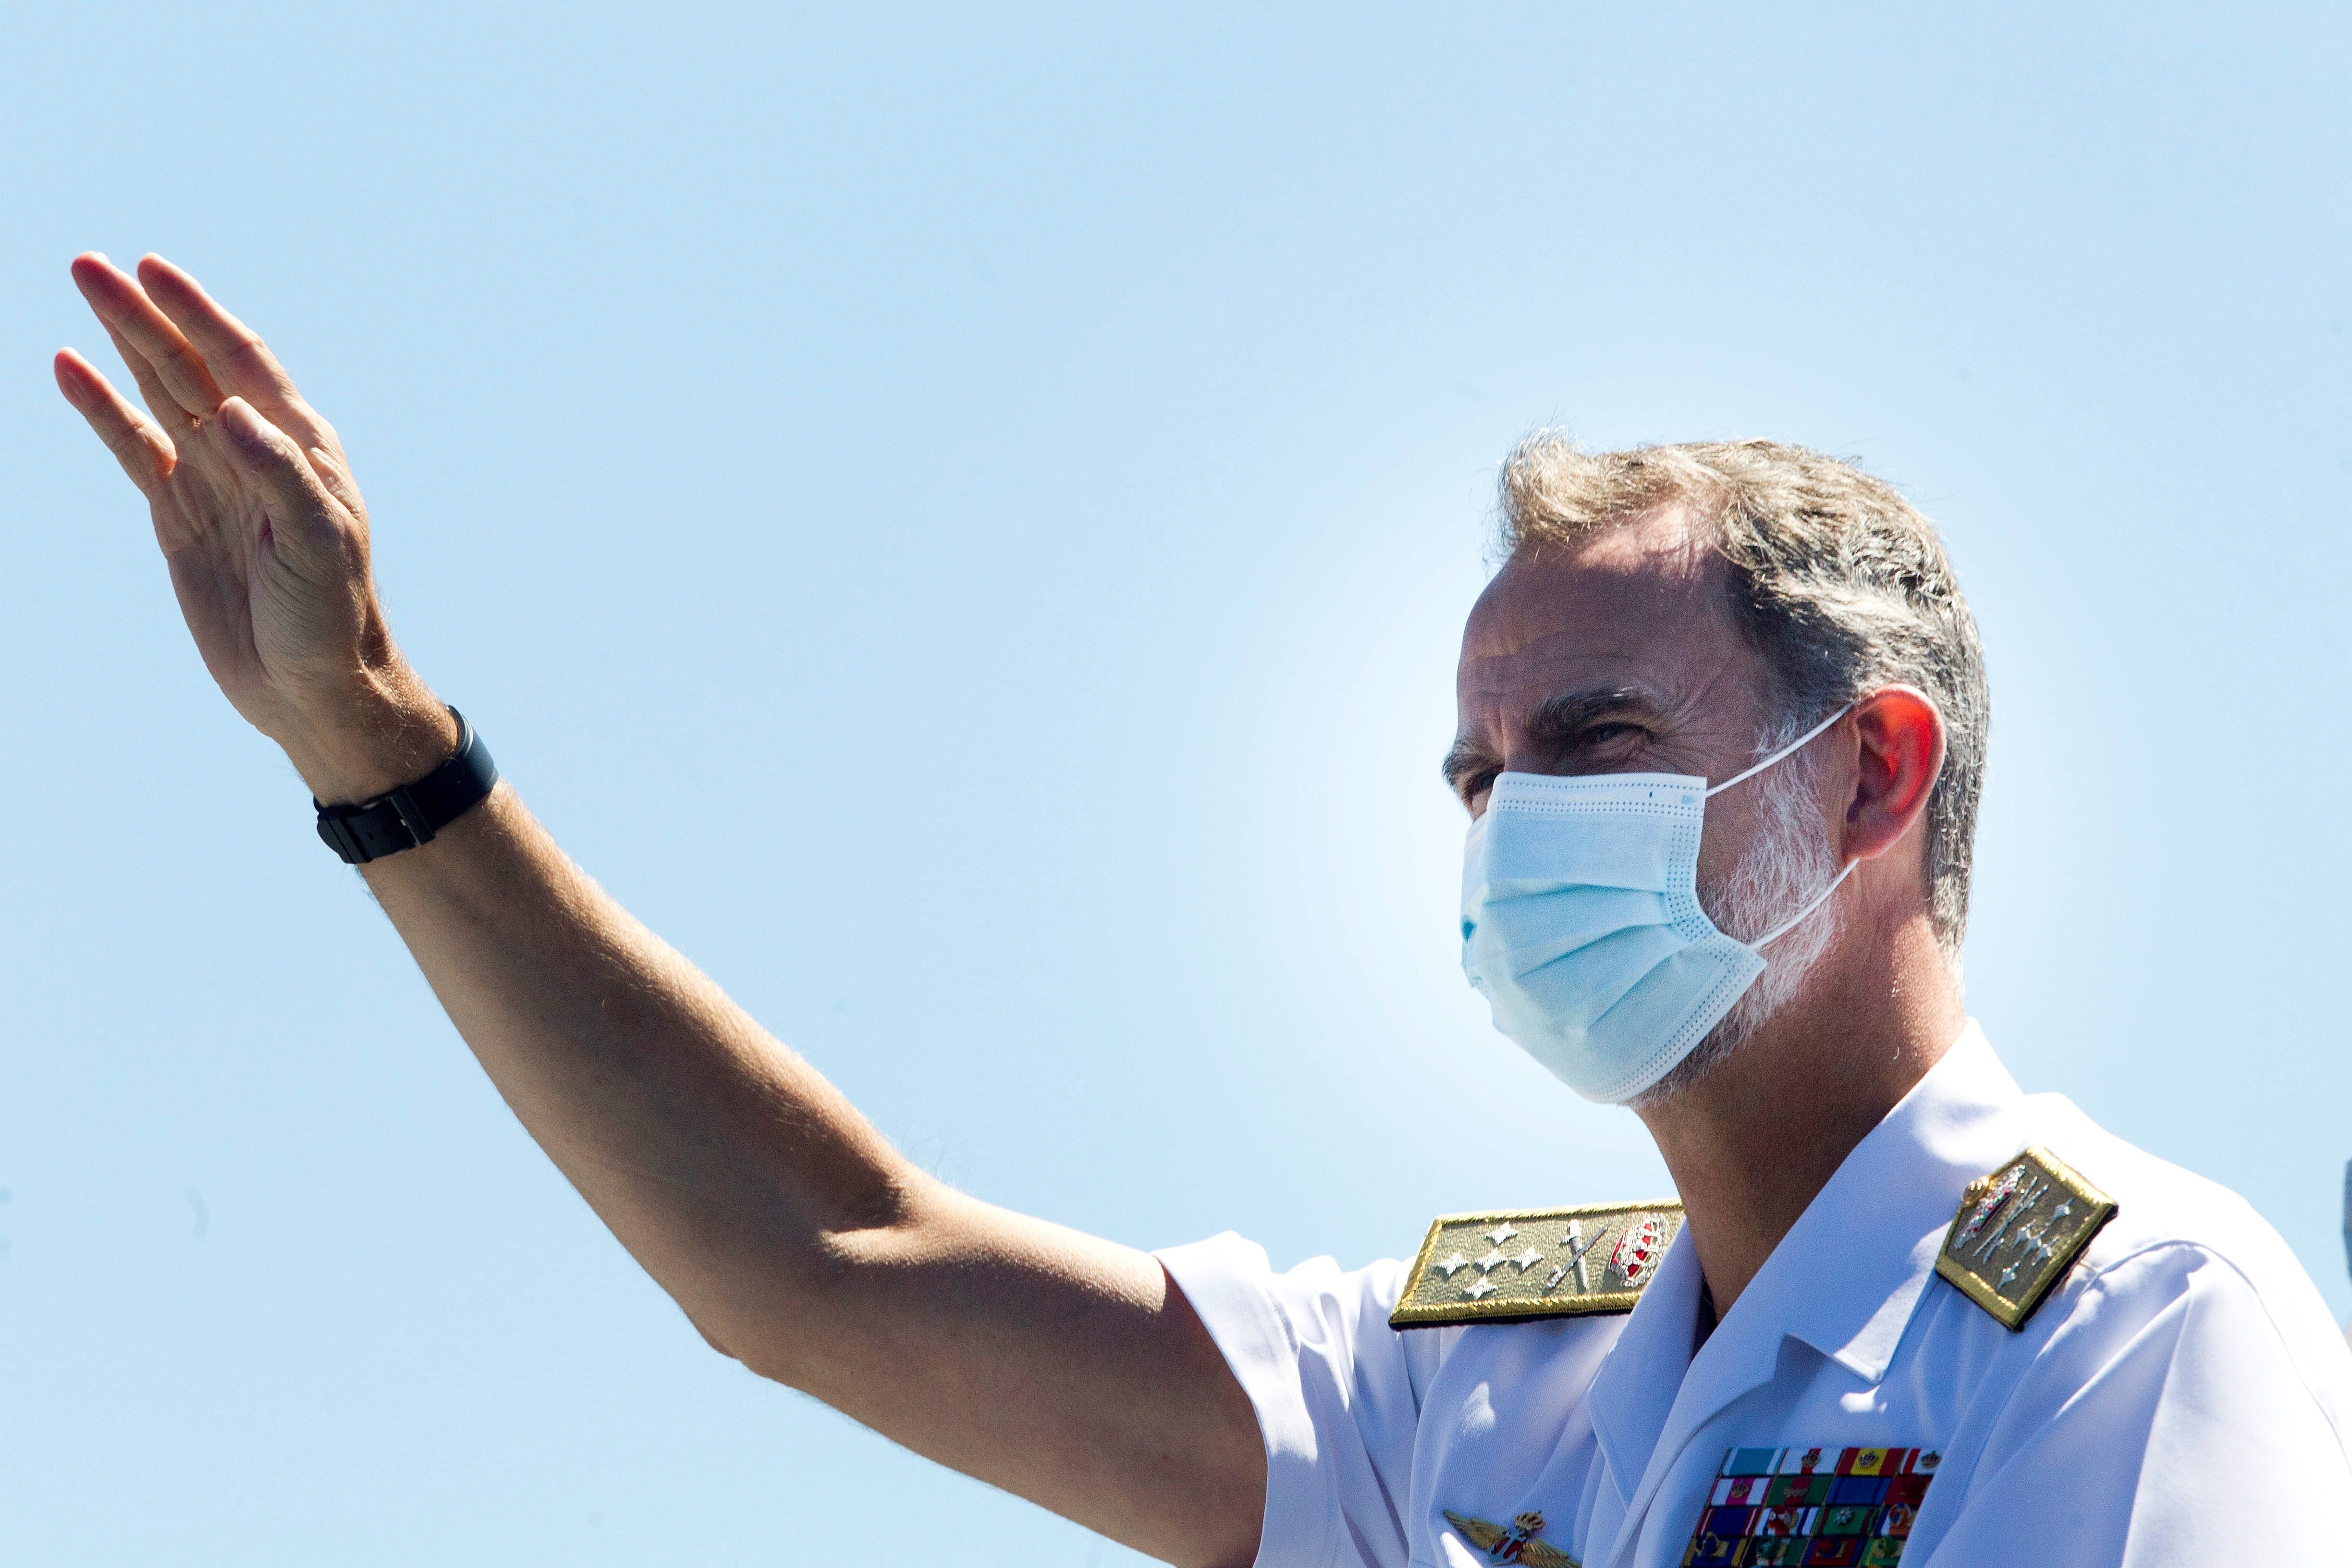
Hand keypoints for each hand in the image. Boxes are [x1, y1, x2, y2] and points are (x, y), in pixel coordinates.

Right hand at [55, 253, 454, 802]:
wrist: (312, 685)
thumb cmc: (332, 614)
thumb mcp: (317, 542)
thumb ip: (278, 474)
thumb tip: (230, 411)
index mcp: (299, 447)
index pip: (242, 360)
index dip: (199, 313)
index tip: (154, 270)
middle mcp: (253, 451)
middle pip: (190, 364)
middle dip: (144, 313)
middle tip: (91, 264)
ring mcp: (211, 479)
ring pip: (158, 393)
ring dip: (121, 342)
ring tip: (82, 286)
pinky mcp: (177, 516)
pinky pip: (133, 448)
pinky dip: (102, 408)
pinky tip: (70, 369)